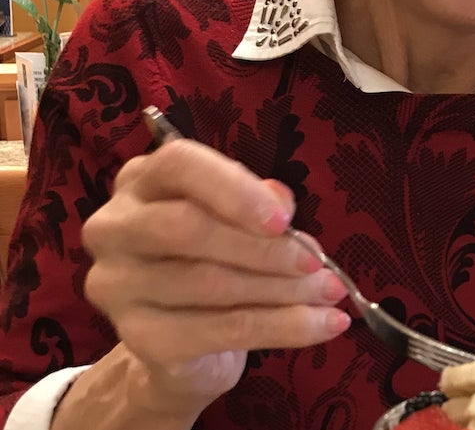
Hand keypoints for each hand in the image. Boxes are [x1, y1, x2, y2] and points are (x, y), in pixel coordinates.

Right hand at [81, 139, 349, 418]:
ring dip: (283, 290)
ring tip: (330, 293)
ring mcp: (117, 285)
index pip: (179, 165)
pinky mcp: (139, 337)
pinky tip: (323, 324)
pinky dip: (283, 327)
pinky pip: (221, 331)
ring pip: (209, 284)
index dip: (233, 189)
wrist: (183, 338)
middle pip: (186, 229)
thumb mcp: (240, 216)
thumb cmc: (215, 253)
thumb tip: (282, 205)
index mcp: (143, 179)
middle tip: (316, 261)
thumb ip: (261, 203)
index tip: (283, 219)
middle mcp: (116, 227)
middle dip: (263, 247)